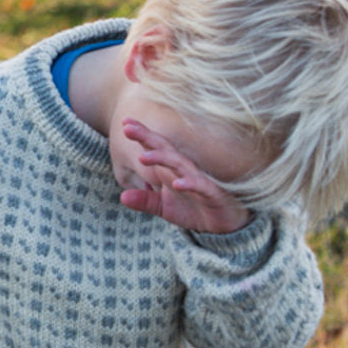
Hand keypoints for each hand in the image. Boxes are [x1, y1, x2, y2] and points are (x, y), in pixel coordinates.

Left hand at [117, 118, 250, 232]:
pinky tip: (177, 184)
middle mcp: (184, 170)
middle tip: (127, 128)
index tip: (125, 123)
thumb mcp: (165, 208)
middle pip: (165, 149)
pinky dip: (189, 184)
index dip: (142, 136)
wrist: (224, 224)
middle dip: (147, 138)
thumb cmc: (195, 209)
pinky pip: (200, 186)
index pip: (156, 148)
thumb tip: (122, 196)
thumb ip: (145, 201)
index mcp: (172, 170)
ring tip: (143, 157)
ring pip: (180, 164)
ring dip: (162, 159)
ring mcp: (199, 180)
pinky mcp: (212, 193)